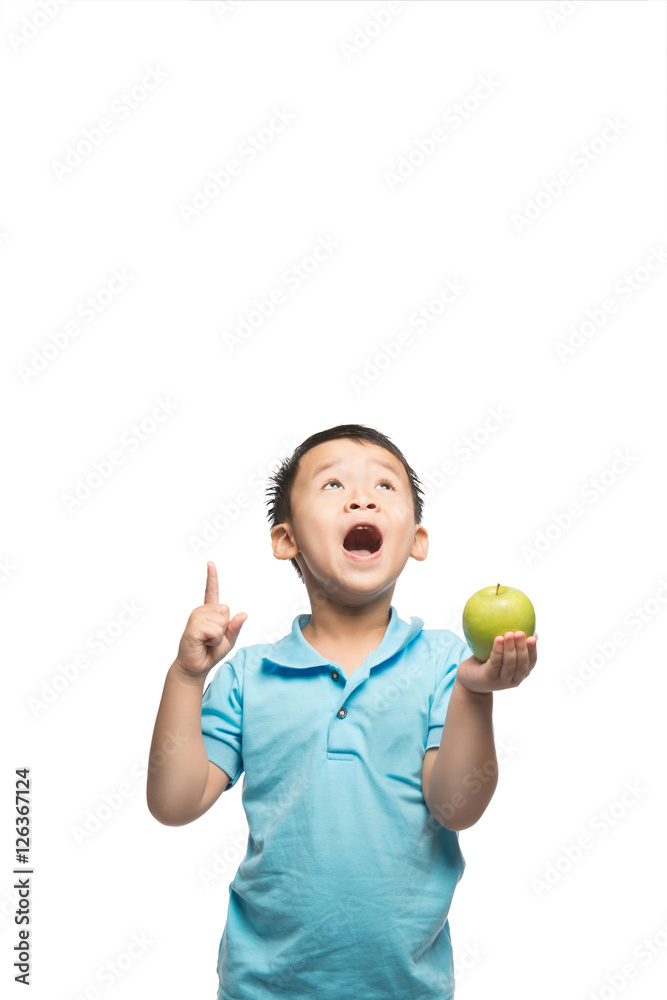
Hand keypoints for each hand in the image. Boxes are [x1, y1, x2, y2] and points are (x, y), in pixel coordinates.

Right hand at [173, 561, 247, 678]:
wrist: (196, 667)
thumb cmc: (210, 653)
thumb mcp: (229, 640)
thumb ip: (235, 627)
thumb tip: (244, 614)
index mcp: (209, 612)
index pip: (211, 591)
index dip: (212, 577)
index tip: (210, 563)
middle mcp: (201, 612)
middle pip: (225, 610)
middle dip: (224, 628)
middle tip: (212, 638)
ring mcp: (195, 618)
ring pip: (221, 620)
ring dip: (218, 635)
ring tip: (206, 641)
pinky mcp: (192, 627)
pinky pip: (214, 629)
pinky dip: (214, 639)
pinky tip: (203, 643)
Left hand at [456, 631, 537, 694]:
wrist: (468, 678)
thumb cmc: (485, 661)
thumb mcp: (498, 652)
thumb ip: (509, 642)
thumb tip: (520, 623)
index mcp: (520, 673)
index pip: (531, 662)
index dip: (533, 650)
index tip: (533, 637)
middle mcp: (513, 679)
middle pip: (522, 664)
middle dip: (523, 647)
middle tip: (521, 633)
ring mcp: (501, 681)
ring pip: (510, 664)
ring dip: (510, 648)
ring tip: (509, 634)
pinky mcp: (489, 679)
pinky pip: (495, 663)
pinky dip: (498, 650)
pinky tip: (498, 639)